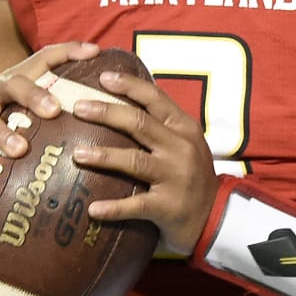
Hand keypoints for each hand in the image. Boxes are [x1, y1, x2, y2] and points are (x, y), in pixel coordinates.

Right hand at [0, 41, 102, 188]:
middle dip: (34, 95)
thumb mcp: (29, 114)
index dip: (68, 52)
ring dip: (3, 133)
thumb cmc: (6, 129)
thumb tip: (107, 110)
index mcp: (16, 81)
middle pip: (14, 84)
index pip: (43, 59)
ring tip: (20, 149)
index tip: (94, 52)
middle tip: (54, 110)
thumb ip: (57, 109)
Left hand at [67, 70, 218, 256]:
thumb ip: (160, 126)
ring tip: (77, 153)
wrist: (218, 217)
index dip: (129, 86)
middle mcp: (181, 148)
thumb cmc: (192, 176)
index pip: (155, 99)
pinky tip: (93, 210)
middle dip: (106, 112)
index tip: (103, 77)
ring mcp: (176, 177)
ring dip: (104, 156)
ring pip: (135, 161)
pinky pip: (136, 206)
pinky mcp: (168, 207)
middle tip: (78, 108)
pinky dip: (113, 208)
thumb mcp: (185, 144)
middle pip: (140, 123)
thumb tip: (119, 103)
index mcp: (184, 128)